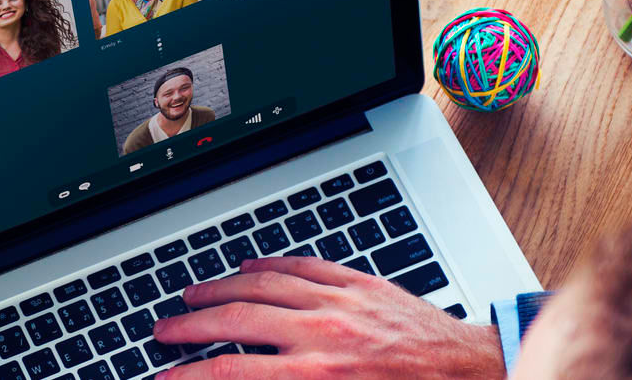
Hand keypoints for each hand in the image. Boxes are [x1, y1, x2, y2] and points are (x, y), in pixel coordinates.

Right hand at [152, 256, 503, 378]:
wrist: (470, 375)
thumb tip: (247, 379)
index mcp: (314, 377)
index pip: (228, 372)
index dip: (186, 375)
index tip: (162, 377)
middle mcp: (319, 335)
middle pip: (235, 320)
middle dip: (190, 325)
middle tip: (162, 330)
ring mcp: (338, 303)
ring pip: (262, 284)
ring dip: (220, 288)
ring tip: (191, 295)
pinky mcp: (358, 284)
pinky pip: (303, 265)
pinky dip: (270, 263)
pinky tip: (248, 265)